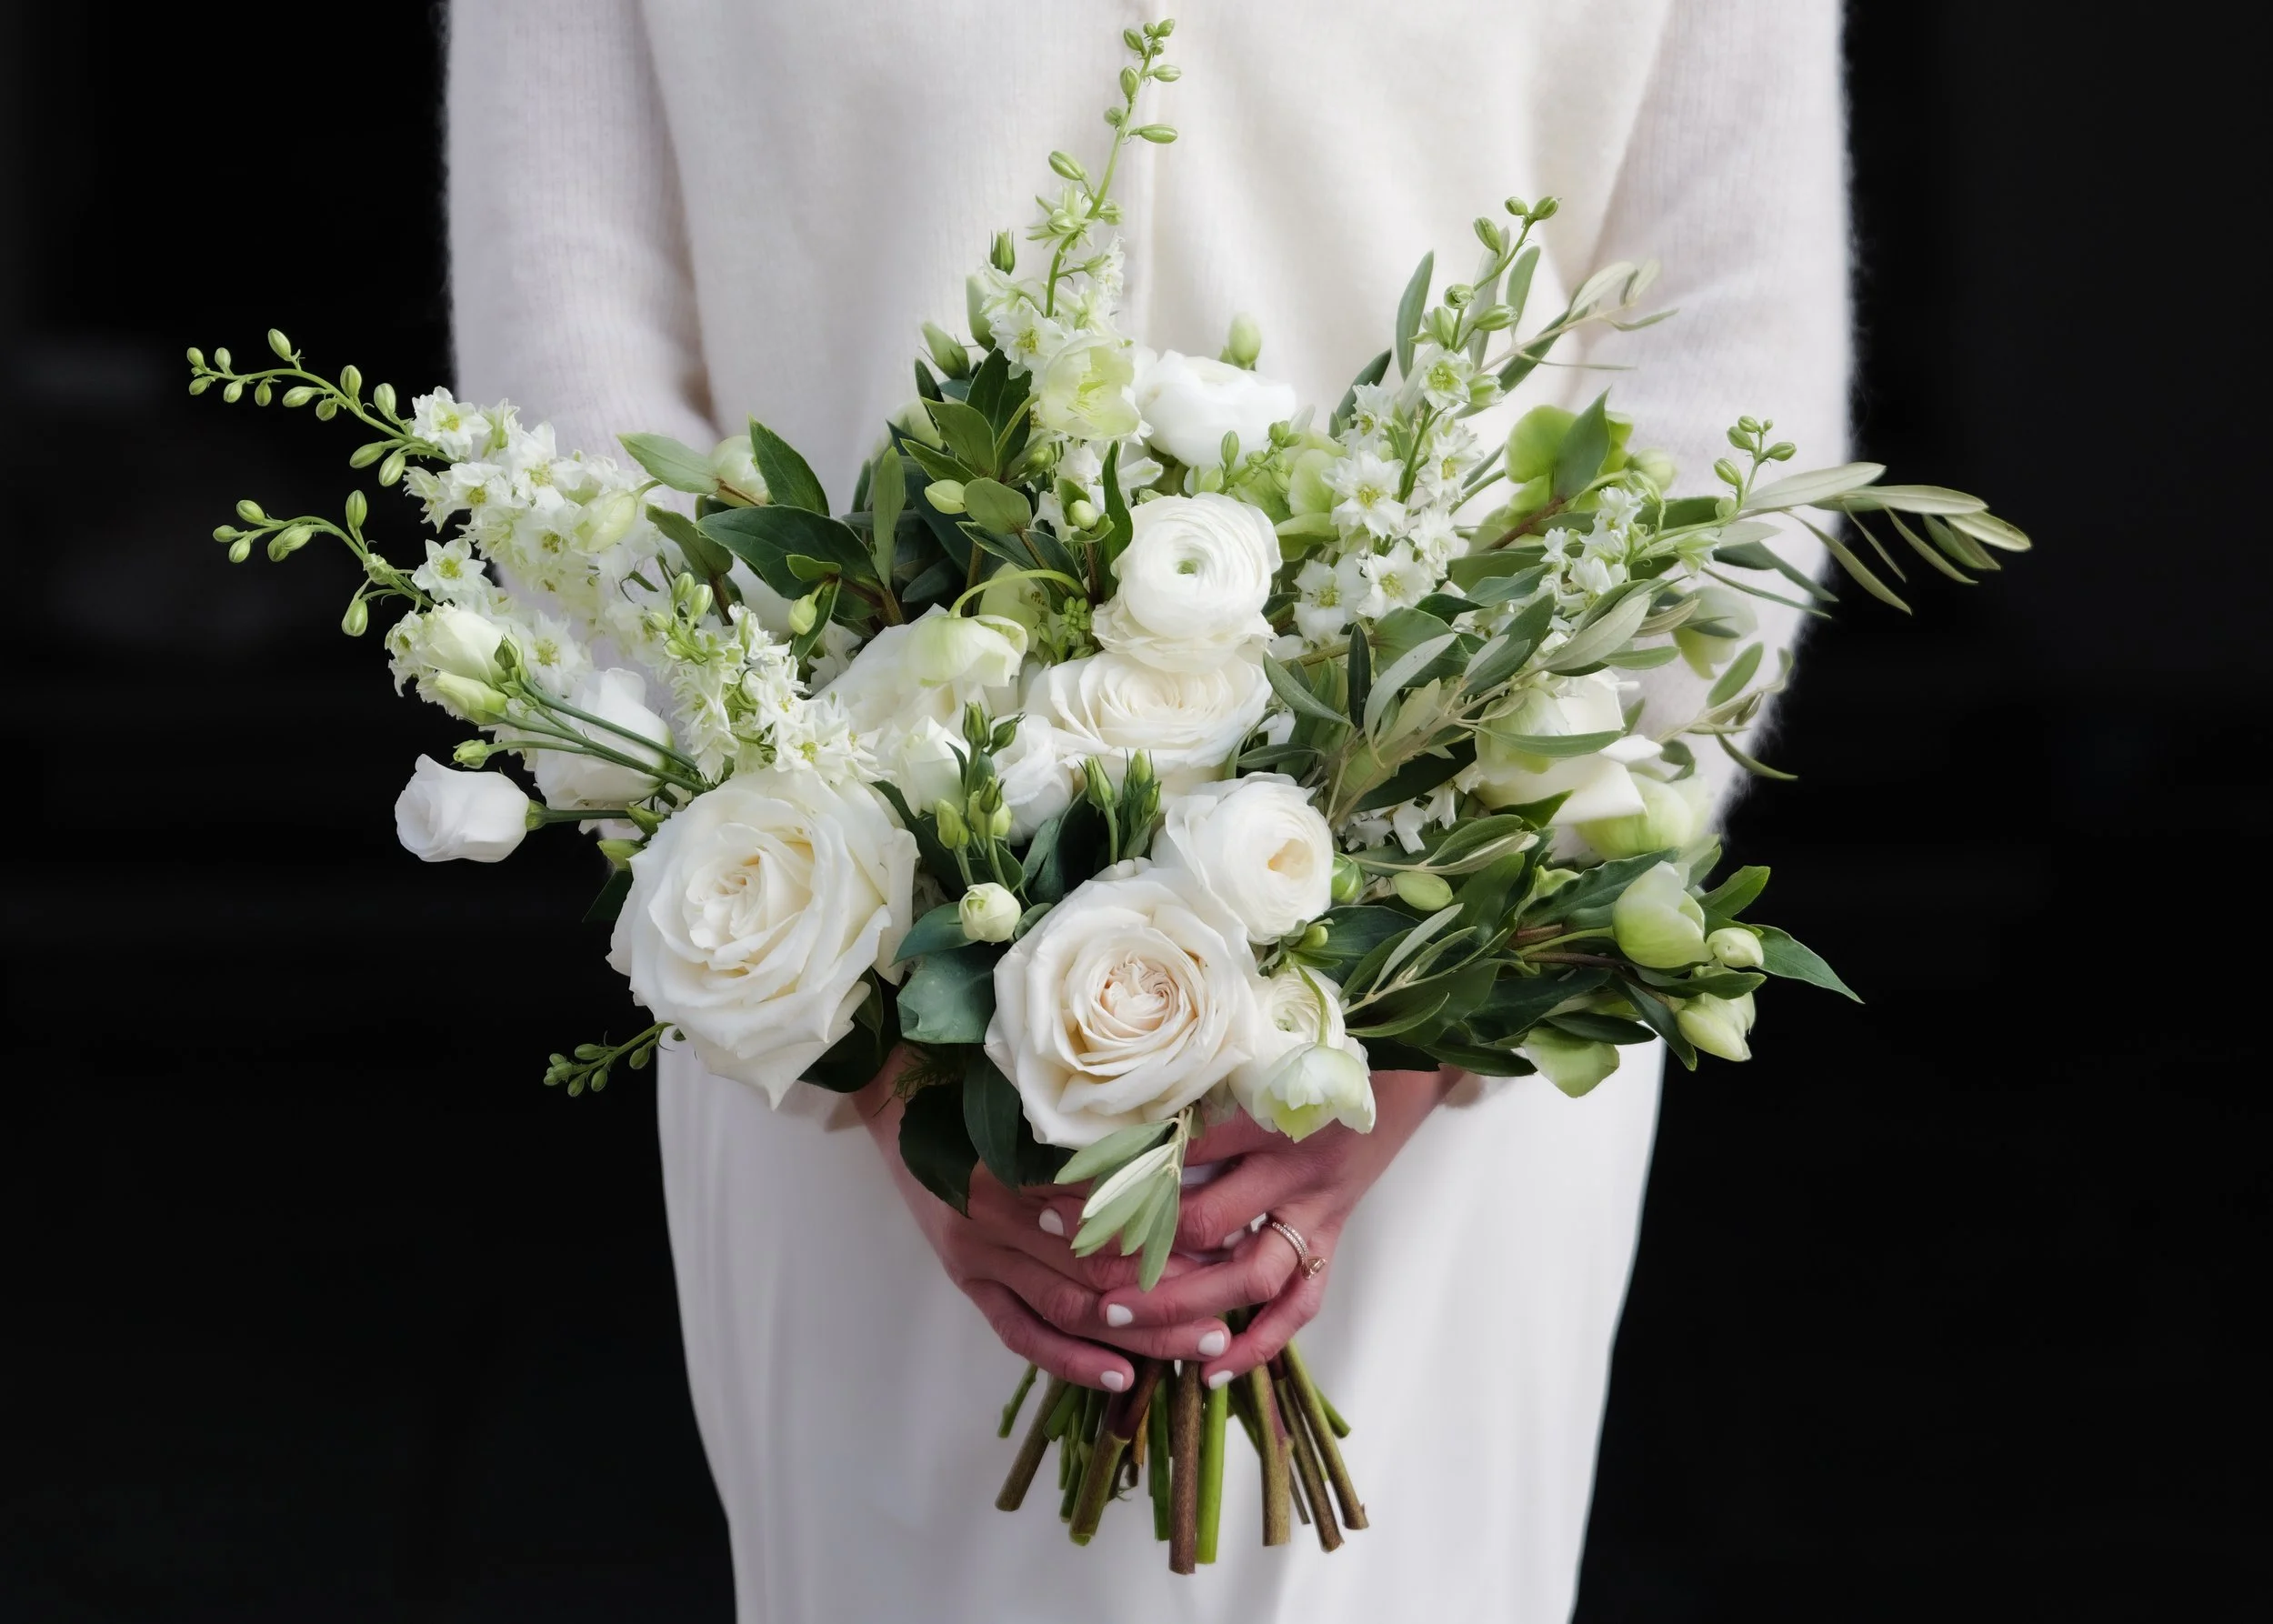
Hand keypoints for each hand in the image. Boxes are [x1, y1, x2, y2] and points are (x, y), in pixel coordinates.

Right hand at [859, 1051, 1232, 1391]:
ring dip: (1137, 1332)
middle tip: (1229, 1306)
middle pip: (1097, 1269)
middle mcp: (997, 1213)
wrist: (902, 1106)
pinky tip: (1121, 1377)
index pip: (1113, 1212)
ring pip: (1068, 1308)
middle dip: (1168, 1294)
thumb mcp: (1042, 1108)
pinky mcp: (968, 1283)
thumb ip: (1101, 1140)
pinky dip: (1070, 1360)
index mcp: (1025, 1161)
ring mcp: (978, 1255)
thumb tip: (1187, 1168)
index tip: (1226, 1247)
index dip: (1173, 1236)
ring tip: (1200, 1342)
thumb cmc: (984, 1097)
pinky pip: (1020, 1333)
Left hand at [1031, 1068, 1457, 1387]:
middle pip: (1206, 1221)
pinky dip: (1261, 1343)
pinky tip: (1212, 1370)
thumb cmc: (1312, 1059)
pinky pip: (1301, 1304)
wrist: (1401, 1075)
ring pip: (1248, 1274)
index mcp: (1265, 1112)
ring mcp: (1315, 1211)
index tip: (1055, 1193)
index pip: (1178, 1151)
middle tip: (1075, 1261)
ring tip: (1120, 1317)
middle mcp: (1290, 1168)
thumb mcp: (1254, 1057)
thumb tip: (1104, 1113)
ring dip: (1183, 1302)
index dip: (1116, 1174)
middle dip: (1135, 1246)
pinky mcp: (1331, 1240)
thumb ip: (1193, 1086)